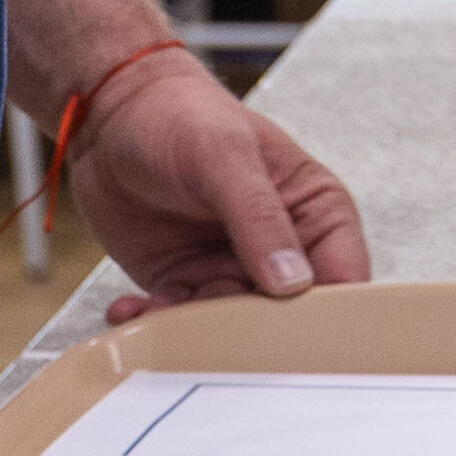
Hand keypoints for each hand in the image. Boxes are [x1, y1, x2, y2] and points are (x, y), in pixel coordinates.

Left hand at [70, 52, 371, 316]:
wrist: (111, 112)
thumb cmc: (180, 113)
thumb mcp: (225, 156)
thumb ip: (260, 217)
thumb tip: (293, 282)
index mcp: (314, 211)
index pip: (343, 279)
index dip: (328, 316)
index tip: (298, 343)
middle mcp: (281, 247)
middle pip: (287, 318)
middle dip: (251, 334)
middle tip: (212, 335)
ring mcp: (232, 267)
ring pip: (232, 328)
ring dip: (195, 330)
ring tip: (157, 309)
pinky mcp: (187, 280)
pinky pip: (181, 321)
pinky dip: (157, 324)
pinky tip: (130, 310)